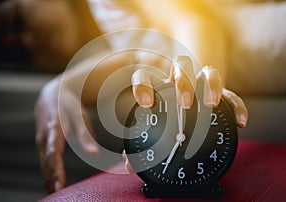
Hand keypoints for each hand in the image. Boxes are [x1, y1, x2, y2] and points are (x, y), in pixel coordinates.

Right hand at [35, 79, 97, 192]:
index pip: (53, 153)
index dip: (56, 170)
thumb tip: (93, 154)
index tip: (59, 185)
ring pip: (44, 162)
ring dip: (48, 178)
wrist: (52, 96)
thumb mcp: (79, 116)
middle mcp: (44, 136)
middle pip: (47, 161)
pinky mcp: (41, 142)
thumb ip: (85, 135)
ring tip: (54, 193)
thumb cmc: (68, 106)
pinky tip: (51, 183)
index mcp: (54, 128)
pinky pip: (43, 160)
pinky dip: (47, 172)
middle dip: (51, 178)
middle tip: (57, 194)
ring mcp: (41, 140)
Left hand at [125, 55, 247, 172]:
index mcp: (158, 91)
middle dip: (183, 81)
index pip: (145, 76)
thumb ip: (141, 150)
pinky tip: (239, 122)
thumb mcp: (154, 138)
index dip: (143, 85)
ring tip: (210, 104)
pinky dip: (237, 107)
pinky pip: (232, 96)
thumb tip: (129, 165)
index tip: (146, 104)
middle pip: (181, 64)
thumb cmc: (167, 129)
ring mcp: (202, 87)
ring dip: (210, 85)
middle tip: (185, 104)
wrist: (187, 129)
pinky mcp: (222, 96)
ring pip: (208, 72)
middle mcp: (179, 84)